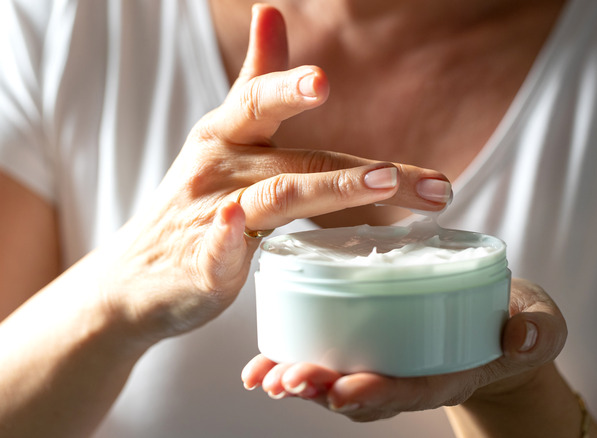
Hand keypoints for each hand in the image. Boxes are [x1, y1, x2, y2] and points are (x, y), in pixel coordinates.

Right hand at [96, 5, 450, 342]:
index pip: (260, 104)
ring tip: (382, 184)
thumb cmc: (196, 200)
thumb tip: (269, 10)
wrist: (139, 275)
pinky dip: (228, 237)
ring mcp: (208, 216)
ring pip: (276, 198)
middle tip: (400, 172)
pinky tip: (237, 223)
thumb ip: (254, 80)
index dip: (288, 88)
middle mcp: (219, 168)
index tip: (322, 80)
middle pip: (296, 161)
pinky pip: (217, 248)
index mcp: (227, 136)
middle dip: (356, 168)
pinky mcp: (202, 264)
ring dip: (329, 189)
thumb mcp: (223, 135)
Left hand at [242, 278, 566, 421]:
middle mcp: (414, 377)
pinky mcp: (374, 346)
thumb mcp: (540, 322)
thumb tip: (523, 337)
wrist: (504, 327)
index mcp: (453, 372)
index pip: (414, 389)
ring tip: (265, 376)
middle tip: (286, 381)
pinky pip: (334, 361)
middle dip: (324, 390)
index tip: (344, 390)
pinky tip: (263, 362)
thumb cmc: (519, 322)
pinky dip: (298, 362)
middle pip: (365, 395)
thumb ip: (538, 330)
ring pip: (342, 383)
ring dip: (302, 382)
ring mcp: (392, 366)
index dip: (381, 393)